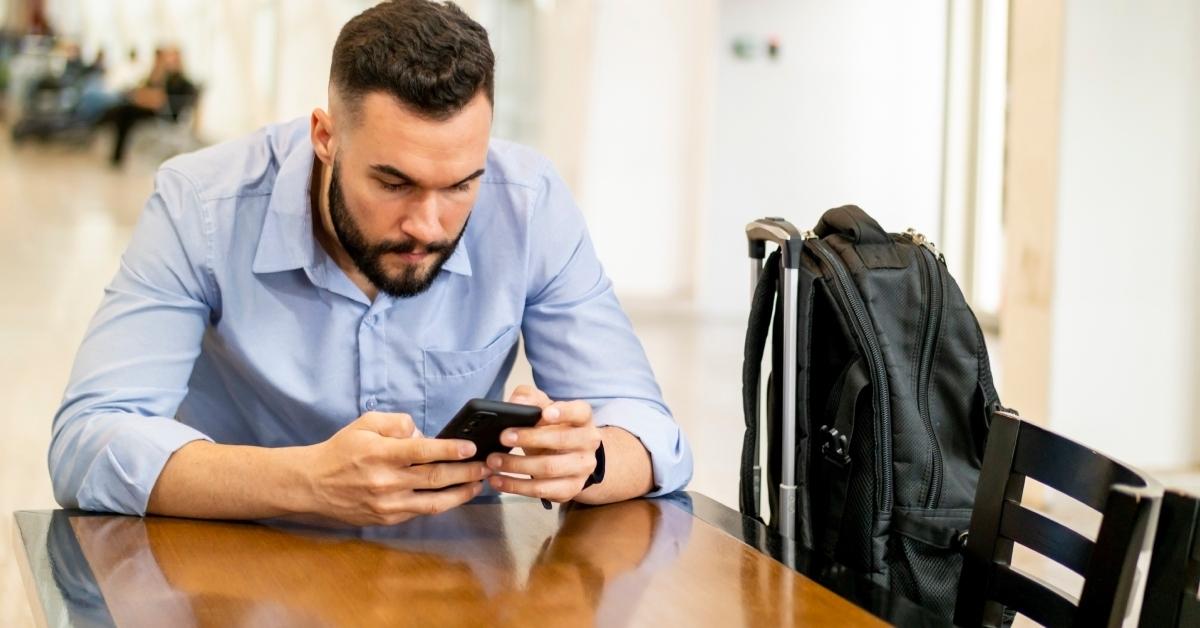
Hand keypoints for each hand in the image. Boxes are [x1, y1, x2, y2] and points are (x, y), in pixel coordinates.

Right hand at [299, 411, 490, 525]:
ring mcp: (387, 504)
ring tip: (478, 484)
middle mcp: (386, 481)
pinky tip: (455, 495)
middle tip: (485, 465)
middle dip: (465, 472)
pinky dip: (441, 504)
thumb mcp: (365, 424)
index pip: (423, 451)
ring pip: (433, 502)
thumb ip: (396, 423)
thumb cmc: (341, 450)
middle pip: (435, 478)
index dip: (450, 449)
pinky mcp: (387, 519)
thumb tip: (421, 433)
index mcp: (381, 454)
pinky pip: (420, 512)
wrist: (312, 484)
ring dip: (460, 493)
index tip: (470, 447)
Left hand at [486, 385, 601, 502]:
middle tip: (503, 437)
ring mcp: (582, 468)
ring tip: (493, 461)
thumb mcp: (542, 409)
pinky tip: (497, 480)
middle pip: (562, 441)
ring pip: (550, 468)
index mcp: (582, 419)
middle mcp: (588, 443)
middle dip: (530, 438)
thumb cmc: (552, 429)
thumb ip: (528, 398)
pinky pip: (542, 490)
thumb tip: (516, 402)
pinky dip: (516, 487)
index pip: (580, 412)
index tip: (545, 413)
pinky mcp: (570, 489)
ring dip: (517, 465)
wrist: (568, 457)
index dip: (564, 412)